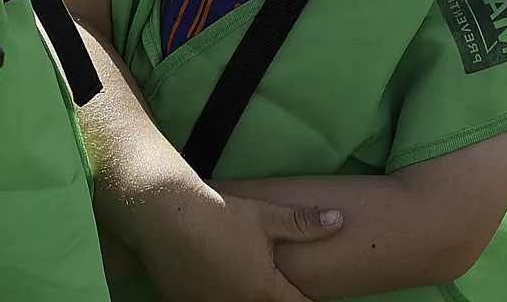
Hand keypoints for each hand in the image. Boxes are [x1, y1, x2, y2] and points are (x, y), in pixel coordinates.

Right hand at [131, 182, 340, 301]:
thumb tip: (340, 220)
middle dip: (272, 297)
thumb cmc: (219, 213)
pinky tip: (211, 275)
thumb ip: (303, 223)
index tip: (312, 298)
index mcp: (264, 290)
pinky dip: (214, 294)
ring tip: (237, 273)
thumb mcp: (265, 215)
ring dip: (242, 294)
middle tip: (269, 280)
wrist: (166, 215)